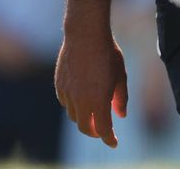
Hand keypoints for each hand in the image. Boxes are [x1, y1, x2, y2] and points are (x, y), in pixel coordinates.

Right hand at [54, 29, 127, 147]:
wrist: (85, 35)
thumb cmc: (108, 54)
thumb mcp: (121, 75)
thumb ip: (120, 98)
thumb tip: (121, 116)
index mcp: (98, 100)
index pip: (103, 129)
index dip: (109, 139)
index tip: (114, 143)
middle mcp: (80, 101)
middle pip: (85, 128)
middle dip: (95, 132)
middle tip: (103, 130)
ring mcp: (67, 93)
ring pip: (74, 116)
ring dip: (85, 118)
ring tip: (94, 113)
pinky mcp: (59, 85)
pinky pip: (66, 103)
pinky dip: (74, 106)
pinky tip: (81, 99)